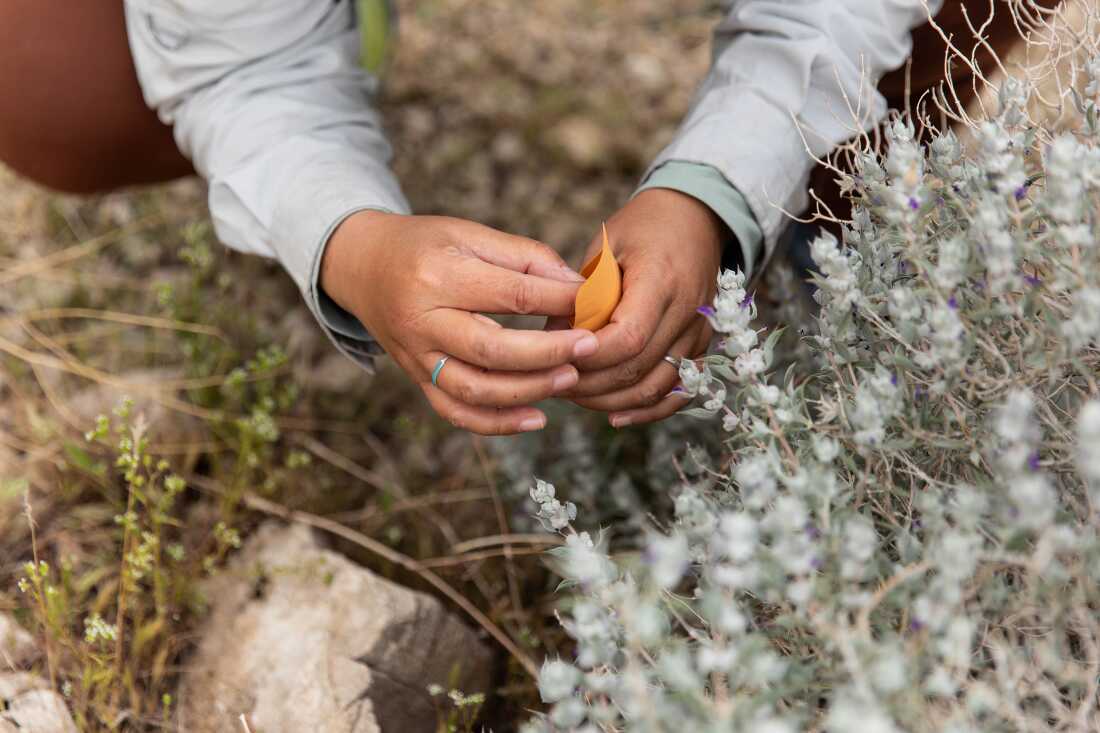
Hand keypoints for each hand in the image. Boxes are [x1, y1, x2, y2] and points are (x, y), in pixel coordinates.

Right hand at [321, 211, 597, 434]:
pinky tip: (535, 418)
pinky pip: (456, 412)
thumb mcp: (468, 233)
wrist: (363, 266)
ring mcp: (415, 356)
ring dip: (527, 391)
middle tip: (588, 347)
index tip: (590, 302)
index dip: (556, 300)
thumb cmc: (425, 245)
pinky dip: (496, 423)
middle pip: (491, 349)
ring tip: (569, 379)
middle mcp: (421, 320)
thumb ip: (523, 257)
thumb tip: (576, 287)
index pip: (508, 294)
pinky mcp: (416, 379)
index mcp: (437, 274)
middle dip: (547, 353)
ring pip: (474, 389)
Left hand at [561, 189, 725, 426]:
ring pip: (656, 387)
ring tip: (575, 395)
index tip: (557, 356)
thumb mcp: (606, 247)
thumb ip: (583, 293)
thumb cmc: (644, 227)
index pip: (627, 337)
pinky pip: (678, 391)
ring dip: (612, 401)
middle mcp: (687, 311)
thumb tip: (555, 338)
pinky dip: (648, 410)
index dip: (589, 356)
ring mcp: (698, 332)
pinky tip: (616, 415)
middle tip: (552, 380)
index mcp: (661, 279)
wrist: (695, 219)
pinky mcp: (701, 345)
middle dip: (590, 384)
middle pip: (638, 368)